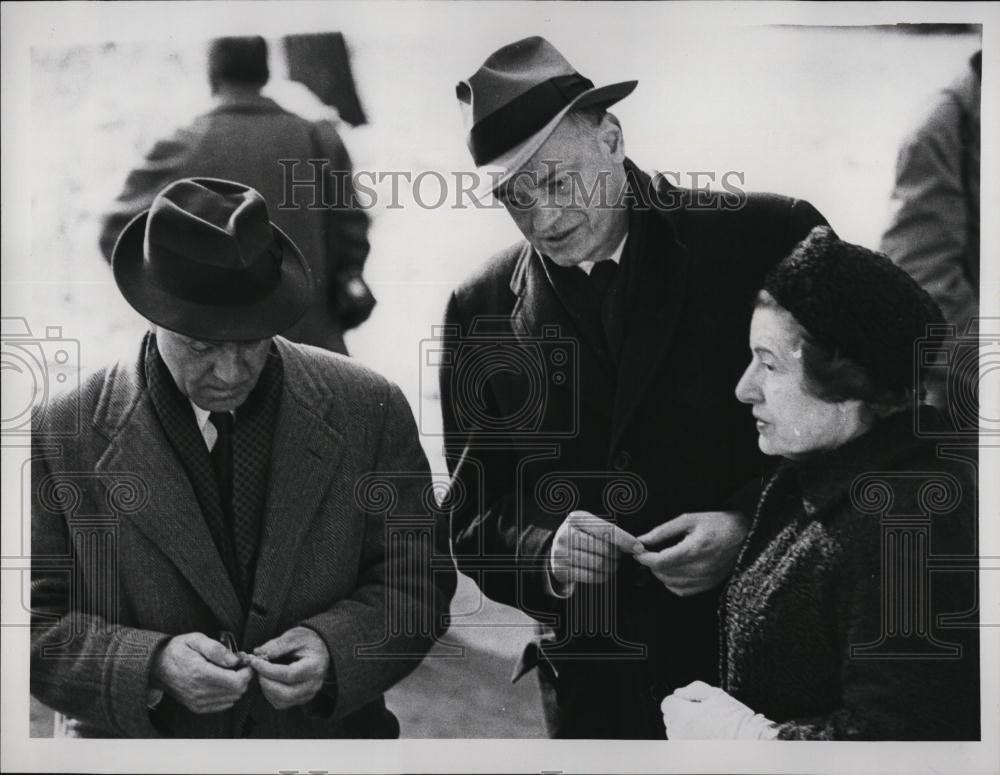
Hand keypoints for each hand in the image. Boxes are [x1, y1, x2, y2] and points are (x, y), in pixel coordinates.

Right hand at [151, 632, 252, 713]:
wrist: (157, 666)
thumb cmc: (178, 650)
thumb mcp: (196, 639)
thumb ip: (217, 649)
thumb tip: (235, 660)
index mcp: (200, 673)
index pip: (236, 681)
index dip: (247, 672)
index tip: (245, 661)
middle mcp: (199, 691)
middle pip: (237, 691)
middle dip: (243, 677)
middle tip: (238, 664)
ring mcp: (197, 702)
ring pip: (232, 699)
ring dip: (236, 685)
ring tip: (228, 671)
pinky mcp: (197, 707)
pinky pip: (223, 705)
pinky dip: (227, 694)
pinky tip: (221, 681)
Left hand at [248, 626, 330, 709]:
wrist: (320, 648)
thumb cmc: (307, 641)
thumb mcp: (294, 636)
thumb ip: (277, 645)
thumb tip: (257, 654)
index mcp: (315, 666)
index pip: (289, 674)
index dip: (268, 670)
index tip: (254, 661)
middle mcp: (314, 684)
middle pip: (285, 693)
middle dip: (265, 681)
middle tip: (257, 668)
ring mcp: (308, 694)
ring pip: (281, 701)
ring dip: (266, 688)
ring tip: (263, 672)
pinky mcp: (302, 699)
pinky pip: (281, 704)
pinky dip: (270, 694)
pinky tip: (269, 680)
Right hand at [550, 510, 643, 587]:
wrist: (556, 550)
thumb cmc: (580, 536)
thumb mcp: (590, 527)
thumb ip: (610, 532)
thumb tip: (636, 546)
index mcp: (576, 518)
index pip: (607, 530)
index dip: (625, 540)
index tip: (639, 548)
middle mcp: (566, 533)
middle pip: (604, 549)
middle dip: (617, 555)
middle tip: (618, 557)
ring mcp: (561, 552)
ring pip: (598, 564)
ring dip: (611, 567)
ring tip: (612, 564)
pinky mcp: (561, 569)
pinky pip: (590, 576)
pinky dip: (602, 576)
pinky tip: (604, 573)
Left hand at [634, 511, 747, 595]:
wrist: (744, 535)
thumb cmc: (719, 524)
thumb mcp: (689, 519)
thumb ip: (663, 531)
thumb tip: (643, 539)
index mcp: (695, 549)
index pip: (661, 561)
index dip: (645, 558)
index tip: (638, 552)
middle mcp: (701, 568)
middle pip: (664, 573)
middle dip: (651, 563)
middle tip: (649, 552)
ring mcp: (706, 579)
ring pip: (671, 584)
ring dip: (661, 573)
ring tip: (662, 559)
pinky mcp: (709, 585)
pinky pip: (682, 591)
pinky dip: (672, 583)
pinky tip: (674, 570)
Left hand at [661, 680, 776, 738]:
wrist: (751, 741)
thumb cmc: (735, 718)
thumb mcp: (716, 694)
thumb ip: (693, 689)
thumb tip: (679, 693)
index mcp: (685, 716)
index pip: (667, 704)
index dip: (678, 700)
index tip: (690, 702)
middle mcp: (681, 734)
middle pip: (669, 718)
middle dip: (680, 713)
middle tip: (699, 713)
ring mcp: (686, 747)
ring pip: (674, 733)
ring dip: (683, 727)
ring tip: (704, 725)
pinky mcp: (692, 756)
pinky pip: (682, 745)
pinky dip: (688, 739)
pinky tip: (704, 736)